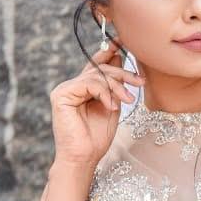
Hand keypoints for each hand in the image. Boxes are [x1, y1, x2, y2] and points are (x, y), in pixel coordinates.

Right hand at [49, 46, 144, 168]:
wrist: (85, 158)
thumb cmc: (98, 137)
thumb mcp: (113, 105)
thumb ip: (114, 84)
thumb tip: (119, 56)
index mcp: (84, 87)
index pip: (97, 63)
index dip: (110, 50)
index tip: (124, 42)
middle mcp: (73, 85)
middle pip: (100, 67)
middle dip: (123, 73)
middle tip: (140, 82)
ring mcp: (65, 89)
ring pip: (96, 74)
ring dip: (117, 86)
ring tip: (128, 100)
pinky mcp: (61, 95)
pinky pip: (88, 83)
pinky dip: (105, 93)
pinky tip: (112, 106)